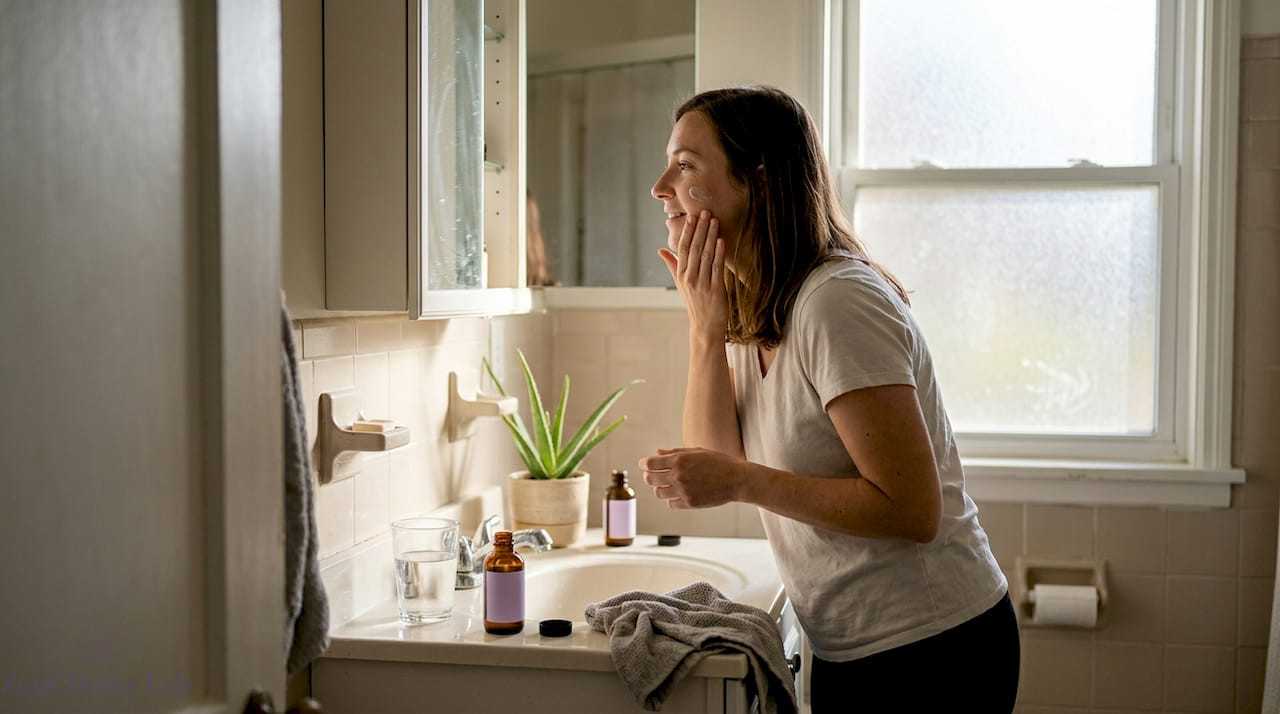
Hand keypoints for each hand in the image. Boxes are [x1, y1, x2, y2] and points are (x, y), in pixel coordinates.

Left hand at [638, 447, 743, 509]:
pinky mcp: (690, 503)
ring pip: (658, 493)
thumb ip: (675, 452)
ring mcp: (684, 491)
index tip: (644, 465)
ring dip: (660, 488)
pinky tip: (678, 493)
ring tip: (667, 484)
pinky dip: (671, 498)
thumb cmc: (718, 462)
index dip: (644, 464)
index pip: (650, 463)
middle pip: (650, 479)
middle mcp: (679, 475)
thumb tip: (657, 453)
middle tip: (652, 475)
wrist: (737, 479)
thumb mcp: (697, 451)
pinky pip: (671, 503)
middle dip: (648, 476)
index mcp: (680, 460)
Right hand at [658, 210, 726, 338]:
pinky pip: (717, 268)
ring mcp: (702, 284)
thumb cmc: (695, 304)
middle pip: (694, 249)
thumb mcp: (680, 284)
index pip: (683, 248)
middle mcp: (690, 278)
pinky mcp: (716, 290)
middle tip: (705, 212)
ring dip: (710, 237)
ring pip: (706, 256)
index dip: (688, 231)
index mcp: (681, 275)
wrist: (705, 328)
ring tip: (714, 221)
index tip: (692, 216)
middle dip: (700, 229)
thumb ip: (672, 265)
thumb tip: (660, 250)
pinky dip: (719, 254)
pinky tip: (721, 241)